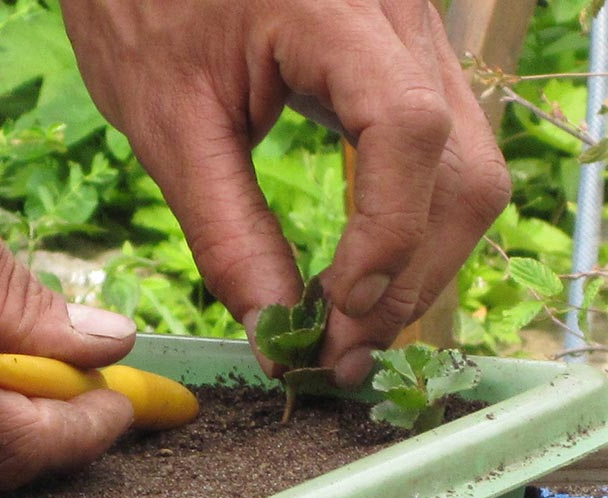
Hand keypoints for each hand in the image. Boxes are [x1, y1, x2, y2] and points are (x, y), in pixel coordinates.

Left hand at [61, 0, 509, 383]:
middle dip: (411, 275)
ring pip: (467, 169)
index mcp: (337, 11)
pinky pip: (442, 152)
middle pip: (462, 168)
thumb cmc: (141, 6)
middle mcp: (401, 15)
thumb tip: (278, 335)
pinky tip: (360, 273)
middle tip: (342, 354)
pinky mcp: (408, 59)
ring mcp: (416, 34)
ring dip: (419, 261)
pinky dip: (410, 221)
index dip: (387, 235)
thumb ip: (226, 230)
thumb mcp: (165, 124)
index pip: (408, 130)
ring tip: (348, 329)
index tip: (333, 311)